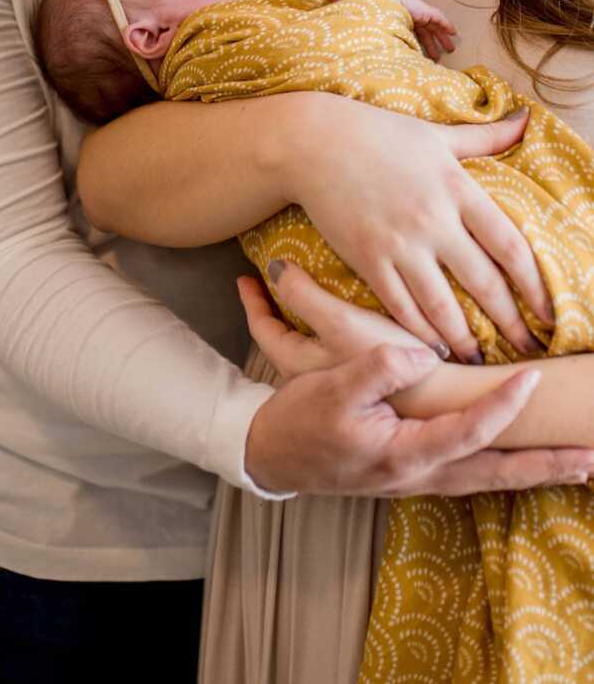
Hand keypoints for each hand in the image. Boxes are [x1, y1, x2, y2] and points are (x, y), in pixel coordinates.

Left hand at [239, 268, 421, 377]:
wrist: (445, 407)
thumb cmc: (386, 363)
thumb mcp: (339, 323)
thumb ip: (303, 295)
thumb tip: (274, 267)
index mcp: (299, 362)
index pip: (264, 328)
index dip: (253, 300)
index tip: (245, 278)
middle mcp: (314, 377)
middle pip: (285, 338)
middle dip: (277, 309)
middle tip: (271, 283)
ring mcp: (341, 381)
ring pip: (311, 346)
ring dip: (306, 321)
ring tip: (309, 296)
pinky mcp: (368, 383)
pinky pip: (338, 352)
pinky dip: (334, 332)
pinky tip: (352, 319)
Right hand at [240, 273, 593, 496]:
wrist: (272, 456)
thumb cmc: (300, 420)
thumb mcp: (332, 387)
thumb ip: (381, 369)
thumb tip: (427, 356)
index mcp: (403, 453)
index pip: (469, 430)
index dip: (504, 406)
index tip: (534, 378)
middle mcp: (419, 474)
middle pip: (497, 472)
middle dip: (547, 465)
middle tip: (591, 457)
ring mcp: (419, 479)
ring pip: (491, 478)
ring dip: (535, 471)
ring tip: (577, 463)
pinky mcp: (414, 473)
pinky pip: (474, 475)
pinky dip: (508, 470)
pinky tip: (522, 461)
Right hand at [282, 96, 551, 361]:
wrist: (311, 141)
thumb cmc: (375, 132)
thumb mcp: (436, 133)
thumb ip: (485, 137)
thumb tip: (526, 120)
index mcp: (456, 187)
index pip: (509, 245)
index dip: (536, 284)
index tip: (550, 311)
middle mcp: (433, 220)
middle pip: (484, 283)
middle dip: (510, 322)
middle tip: (528, 349)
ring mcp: (399, 243)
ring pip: (442, 305)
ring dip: (465, 339)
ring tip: (479, 360)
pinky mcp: (367, 258)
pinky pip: (399, 305)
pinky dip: (419, 332)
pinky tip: (432, 348)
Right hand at [378, 0, 456, 60]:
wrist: (388, 7)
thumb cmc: (387, 22)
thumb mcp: (397, 37)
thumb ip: (405, 45)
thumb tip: (410, 58)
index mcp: (406, 25)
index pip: (419, 37)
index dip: (425, 46)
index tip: (430, 57)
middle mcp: (415, 20)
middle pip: (428, 34)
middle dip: (435, 45)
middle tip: (441, 55)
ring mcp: (422, 14)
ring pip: (436, 28)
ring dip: (443, 38)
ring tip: (450, 49)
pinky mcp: (428, 11)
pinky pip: (440, 19)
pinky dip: (447, 25)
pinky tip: (453, 33)